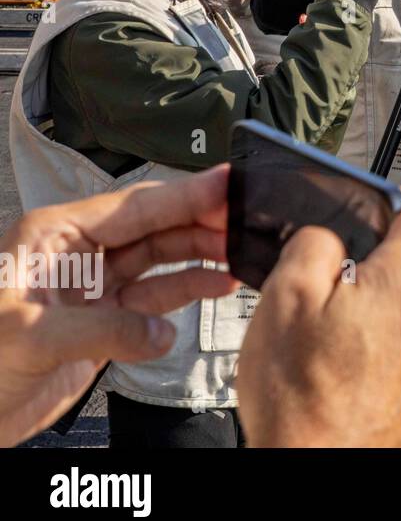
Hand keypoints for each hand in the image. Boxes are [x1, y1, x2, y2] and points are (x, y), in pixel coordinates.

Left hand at [0, 168, 237, 447]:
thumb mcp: (33, 335)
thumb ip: (105, 328)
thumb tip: (161, 332)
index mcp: (54, 235)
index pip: (135, 206)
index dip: (187, 195)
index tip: (230, 184)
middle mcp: (78, 252)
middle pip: (156, 225)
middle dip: (203, 221)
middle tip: (248, 220)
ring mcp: (95, 286)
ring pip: (162, 257)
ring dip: (203, 254)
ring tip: (243, 251)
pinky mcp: (107, 319)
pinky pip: (158, 296)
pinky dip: (190, 289)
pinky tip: (219, 284)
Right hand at [236, 187, 400, 446]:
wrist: (318, 467)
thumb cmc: (304, 400)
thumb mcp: (284, 298)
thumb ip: (313, 244)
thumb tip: (328, 232)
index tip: (378, 208)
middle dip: (381, 260)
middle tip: (337, 280)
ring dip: (383, 302)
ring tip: (336, 326)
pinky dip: (387, 340)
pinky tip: (348, 358)